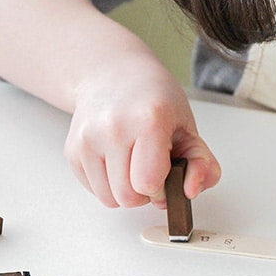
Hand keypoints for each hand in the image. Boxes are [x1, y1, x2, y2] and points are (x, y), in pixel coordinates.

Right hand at [64, 52, 220, 207]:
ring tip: (135, 164)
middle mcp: (113, 128)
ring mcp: (88, 139)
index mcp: (148, 121)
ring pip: (109, 200)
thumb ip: (203, 164)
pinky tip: (118, 161)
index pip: (148, 183)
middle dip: (145, 192)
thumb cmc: (155, 101)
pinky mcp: (72, 150)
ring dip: (126, 192)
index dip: (162, 186)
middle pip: (127, 197)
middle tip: (152, 168)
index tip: (166, 169)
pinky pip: (94, 191)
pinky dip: (109, 185)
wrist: (114, 76)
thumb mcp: (189, 128)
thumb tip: (190, 191)